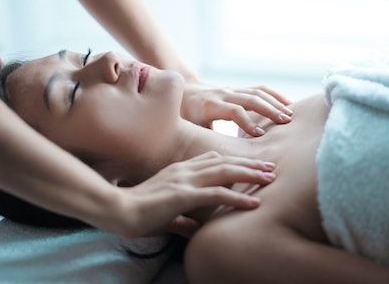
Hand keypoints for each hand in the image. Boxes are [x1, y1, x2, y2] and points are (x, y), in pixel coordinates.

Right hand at [116, 151, 275, 238]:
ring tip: (270, 178)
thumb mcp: (164, 215)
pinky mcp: (183, 195)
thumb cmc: (136, 214)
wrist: (117, 211)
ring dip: (250, 175)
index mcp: (178, 171)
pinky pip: (217, 194)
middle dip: (249, 164)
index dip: (233, 161)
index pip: (211, 160)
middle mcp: (184, 171)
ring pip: (225, 172)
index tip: (252, 165)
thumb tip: (194, 229)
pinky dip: (238, 198)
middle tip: (270, 167)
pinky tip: (254, 202)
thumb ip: (181, 219)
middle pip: (224, 161)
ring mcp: (184, 181)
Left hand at [181, 82, 293, 135]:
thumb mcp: (189, 129)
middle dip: (268, 110)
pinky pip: (259, 89)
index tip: (259, 135)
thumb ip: (202, 141)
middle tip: (285, 122)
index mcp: (210, 105)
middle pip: (249, 99)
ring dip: (275, 102)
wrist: (183, 94)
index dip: (247, 121)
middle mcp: (223, 95)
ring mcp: (232, 90)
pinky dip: (275, 95)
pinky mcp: (239, 90)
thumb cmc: (185, 118)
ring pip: (257, 92)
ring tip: (290, 115)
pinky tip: (288, 104)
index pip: (233, 110)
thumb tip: (214, 161)